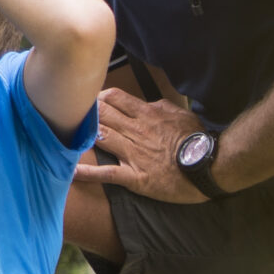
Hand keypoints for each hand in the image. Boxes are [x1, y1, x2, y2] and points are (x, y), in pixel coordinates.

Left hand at [70, 91, 217, 204]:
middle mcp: (136, 131)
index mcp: (148, 114)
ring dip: (81, 134)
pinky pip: (107, 174)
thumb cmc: (198, 140)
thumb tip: (147, 103)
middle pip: (102, 115)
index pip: (115, 98)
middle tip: (70, 113)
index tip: (90, 99)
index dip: (98, 97)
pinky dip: (87, 173)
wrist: (210, 166)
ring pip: (100, 137)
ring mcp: (133, 154)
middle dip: (84, 112)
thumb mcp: (181, 114)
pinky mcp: (135, 177)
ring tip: (64, 133)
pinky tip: (69, 172)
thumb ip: (160, 106)